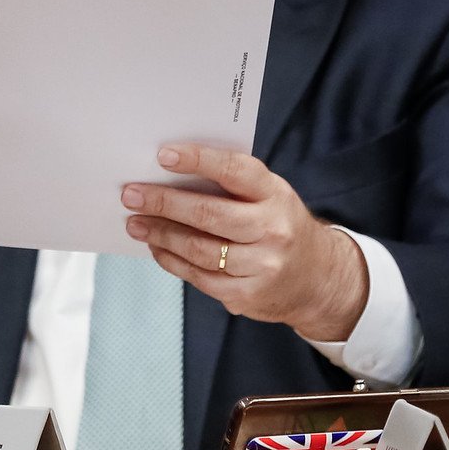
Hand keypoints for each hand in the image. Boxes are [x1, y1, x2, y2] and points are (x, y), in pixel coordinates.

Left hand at [124, 144, 366, 341]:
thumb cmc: (279, 224)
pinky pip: (199, 277)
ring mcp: (262, 266)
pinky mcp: (247, 295)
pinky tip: (156, 247)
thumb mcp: (269, 196)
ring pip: (198, 249)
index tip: (164, 155)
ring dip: (160, 234)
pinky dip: (171, 260)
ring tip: (134, 222)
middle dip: (163, 203)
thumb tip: (168, 172)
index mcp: (276, 194)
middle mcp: (273, 230)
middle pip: (209, 214)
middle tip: (130, 194)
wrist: (317, 278)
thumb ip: (230, 185)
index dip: (199, 160)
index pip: (235, 171)